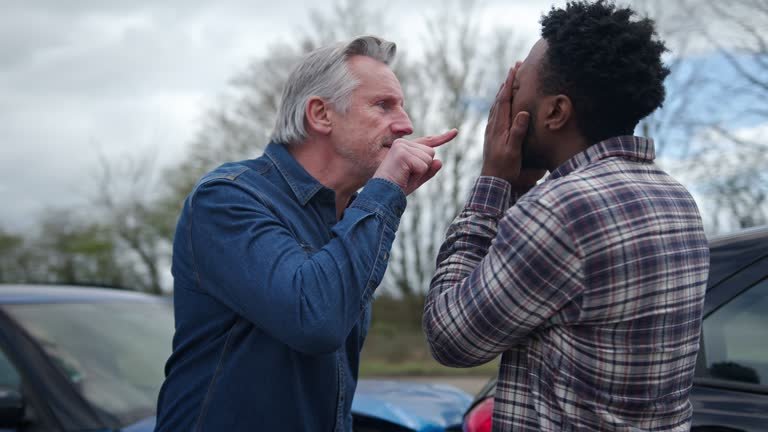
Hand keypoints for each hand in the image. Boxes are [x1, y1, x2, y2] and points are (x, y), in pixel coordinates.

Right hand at [373, 129, 457, 194]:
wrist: (383, 194)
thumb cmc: (398, 187)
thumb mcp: (417, 178)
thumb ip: (428, 170)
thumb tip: (439, 161)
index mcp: (405, 146)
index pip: (428, 142)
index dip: (444, 137)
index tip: (456, 131)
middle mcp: (403, 143)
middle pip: (431, 152)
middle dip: (424, 167)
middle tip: (408, 175)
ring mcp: (402, 147)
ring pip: (428, 158)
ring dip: (420, 171)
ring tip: (405, 175)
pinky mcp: (402, 153)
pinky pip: (423, 165)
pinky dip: (417, 174)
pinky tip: (404, 175)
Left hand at [481, 63, 544, 188]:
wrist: (492, 181)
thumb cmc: (505, 167)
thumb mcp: (513, 150)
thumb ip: (517, 132)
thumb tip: (523, 112)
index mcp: (499, 126)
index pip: (504, 100)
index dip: (509, 83)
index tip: (514, 68)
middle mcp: (493, 125)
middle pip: (499, 99)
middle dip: (507, 82)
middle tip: (515, 67)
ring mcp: (492, 130)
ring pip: (497, 105)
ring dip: (504, 91)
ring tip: (510, 80)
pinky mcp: (493, 135)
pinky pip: (496, 113)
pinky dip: (501, 103)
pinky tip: (503, 104)